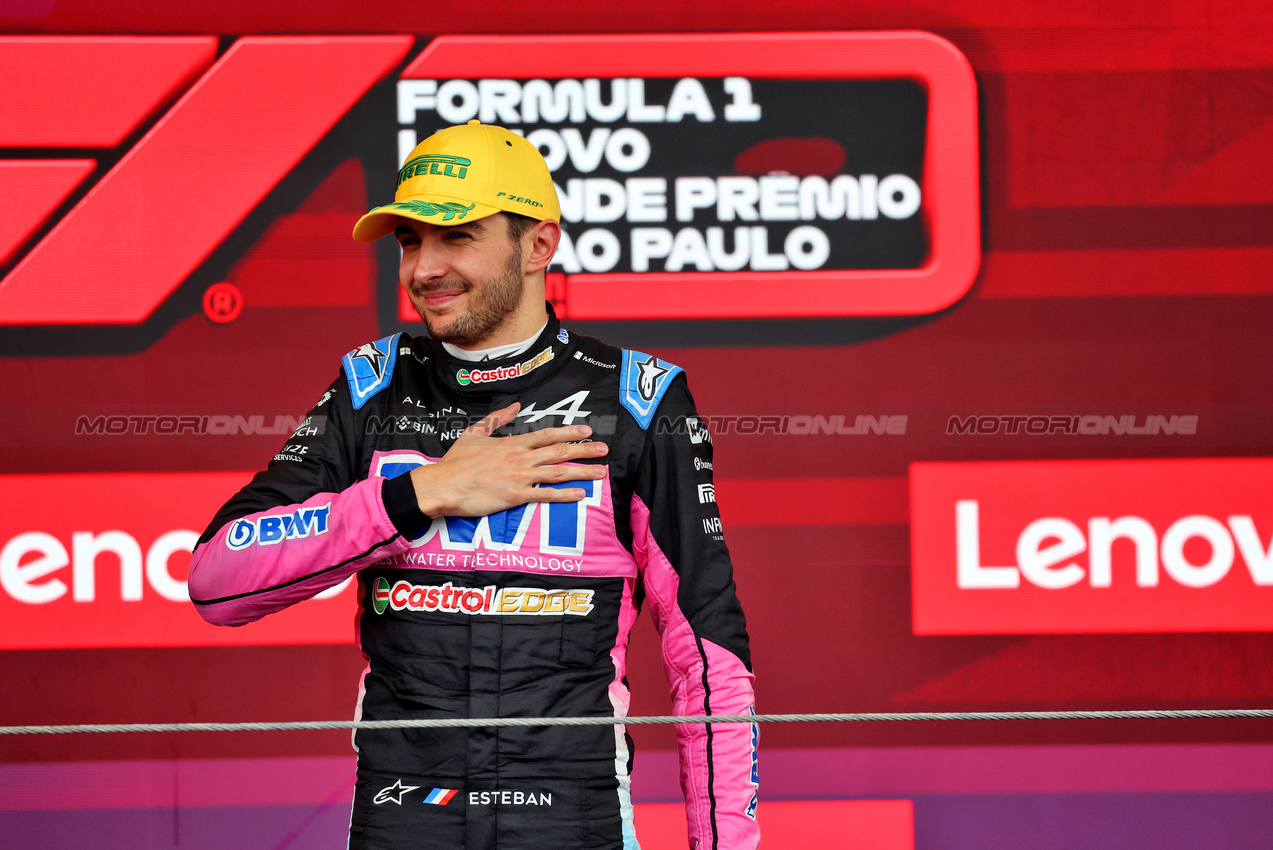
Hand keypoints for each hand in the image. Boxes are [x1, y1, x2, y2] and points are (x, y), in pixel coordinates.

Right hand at [409, 402, 607, 517]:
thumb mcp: (474, 433)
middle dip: (584, 450)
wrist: (443, 486)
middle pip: (559, 451)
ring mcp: (519, 477)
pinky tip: (580, 494)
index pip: (547, 434)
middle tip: (604, 449)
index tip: (587, 430)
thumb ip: (497, 419)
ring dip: (582, 471)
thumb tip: (515, 405)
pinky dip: (564, 495)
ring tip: (600, 471)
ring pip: (557, 472)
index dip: (569, 431)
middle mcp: (520, 458)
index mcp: (512, 443)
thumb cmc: (456, 462)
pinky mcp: (514, 496)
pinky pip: (545, 495)